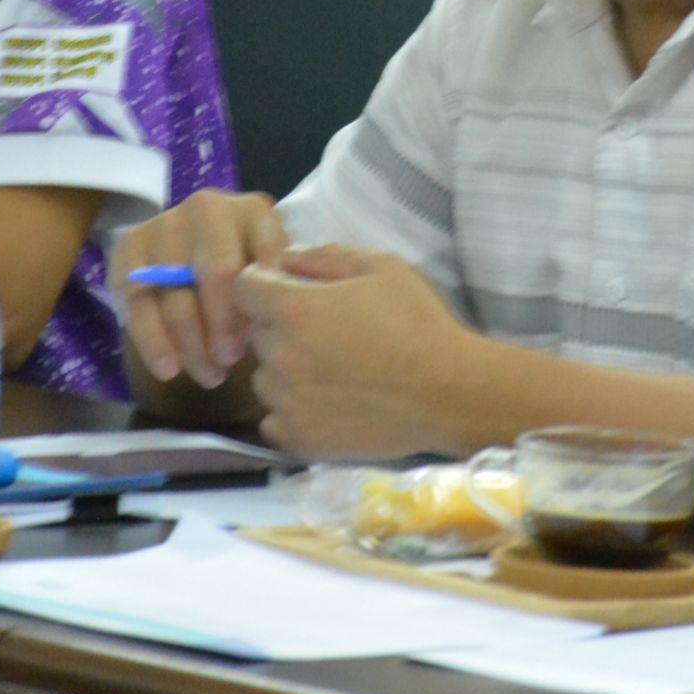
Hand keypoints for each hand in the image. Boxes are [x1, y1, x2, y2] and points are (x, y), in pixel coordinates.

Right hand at [114, 191, 286, 388]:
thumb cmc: (247, 274)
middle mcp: (207, 207)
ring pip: (176, 291)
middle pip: (216, 270)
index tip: (263, 338)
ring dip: (192, 342)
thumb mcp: (273, 274)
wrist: (194, 258)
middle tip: (231, 359)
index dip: (263, 300)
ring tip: (210, 374)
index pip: (262, 256)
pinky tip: (169, 369)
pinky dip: (152, 340)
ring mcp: (165, 223)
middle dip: (224, 322)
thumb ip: (278, 289)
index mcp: (253, 211)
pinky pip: (136, 300)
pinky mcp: (130, 246)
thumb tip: (272, 322)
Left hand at [237, 243, 470, 458]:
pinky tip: (330, 402)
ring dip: (286, 371)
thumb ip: (325, 255)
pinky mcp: (298, 438)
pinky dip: (293, 410)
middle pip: (257, 332)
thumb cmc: (418, 323)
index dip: (268, 283)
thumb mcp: (381, 266)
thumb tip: (286, 258)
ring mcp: (287, 402)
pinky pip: (274, 419)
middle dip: (281, 326)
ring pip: (265, 377)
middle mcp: (280, 356)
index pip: (245, 286)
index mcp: (294, 309)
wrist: (448, 393)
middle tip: (329, 333)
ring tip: (334, 371)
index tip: (295, 291)